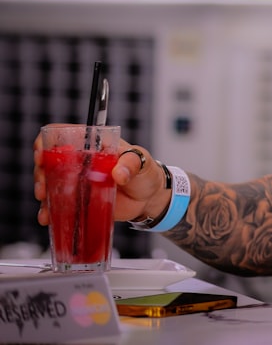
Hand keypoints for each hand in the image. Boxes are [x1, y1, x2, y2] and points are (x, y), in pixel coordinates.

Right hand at [34, 133, 169, 226]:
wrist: (150, 198)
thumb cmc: (146, 172)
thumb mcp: (141, 162)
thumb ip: (131, 164)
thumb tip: (118, 173)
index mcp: (94, 145)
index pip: (65, 134)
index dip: (48, 141)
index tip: (43, 155)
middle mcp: (81, 162)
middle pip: (51, 160)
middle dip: (41, 172)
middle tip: (44, 185)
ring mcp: (78, 181)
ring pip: (51, 183)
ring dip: (43, 191)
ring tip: (45, 200)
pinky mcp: (79, 200)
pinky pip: (59, 205)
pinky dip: (50, 211)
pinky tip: (47, 217)